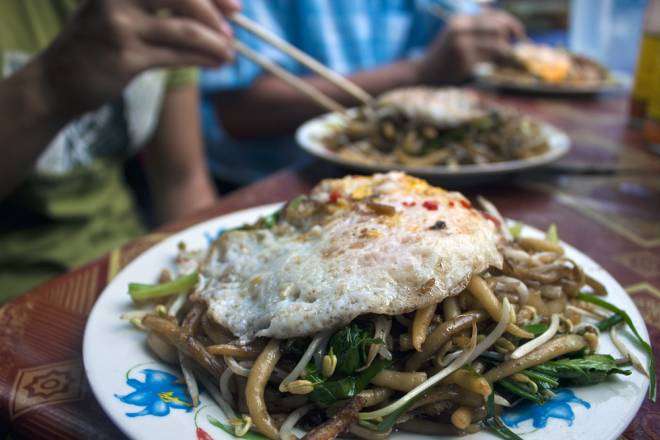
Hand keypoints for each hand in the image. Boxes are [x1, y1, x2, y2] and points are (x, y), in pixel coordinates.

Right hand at [36, 0, 239, 116]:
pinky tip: (214, 63)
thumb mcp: (118, 11)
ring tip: (229, 53)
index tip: (234, 6)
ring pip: (185, 29)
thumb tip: (212, 11)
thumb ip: (156, 5)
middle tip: (233, 28)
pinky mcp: (126, 58)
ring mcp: (120, 26)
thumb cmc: (96, 45)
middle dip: (215, 11)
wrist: (56, 81)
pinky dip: (203, 59)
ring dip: (215, 42)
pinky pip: (177, 56)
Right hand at [415, 10, 524, 84]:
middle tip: (513, 48)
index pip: (495, 16)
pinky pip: (489, 61)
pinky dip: (490, 64)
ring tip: (494, 60)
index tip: (521, 34)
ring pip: (498, 45)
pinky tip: (481, 67)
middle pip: (499, 28)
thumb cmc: (444, 55)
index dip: (512, 23)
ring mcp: (462, 45)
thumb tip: (508, 29)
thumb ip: (477, 29)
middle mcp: (461, 29)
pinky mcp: (464, 61)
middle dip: (510, 38)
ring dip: (502, 54)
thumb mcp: (456, 34)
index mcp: (460, 20)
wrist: (422, 72)